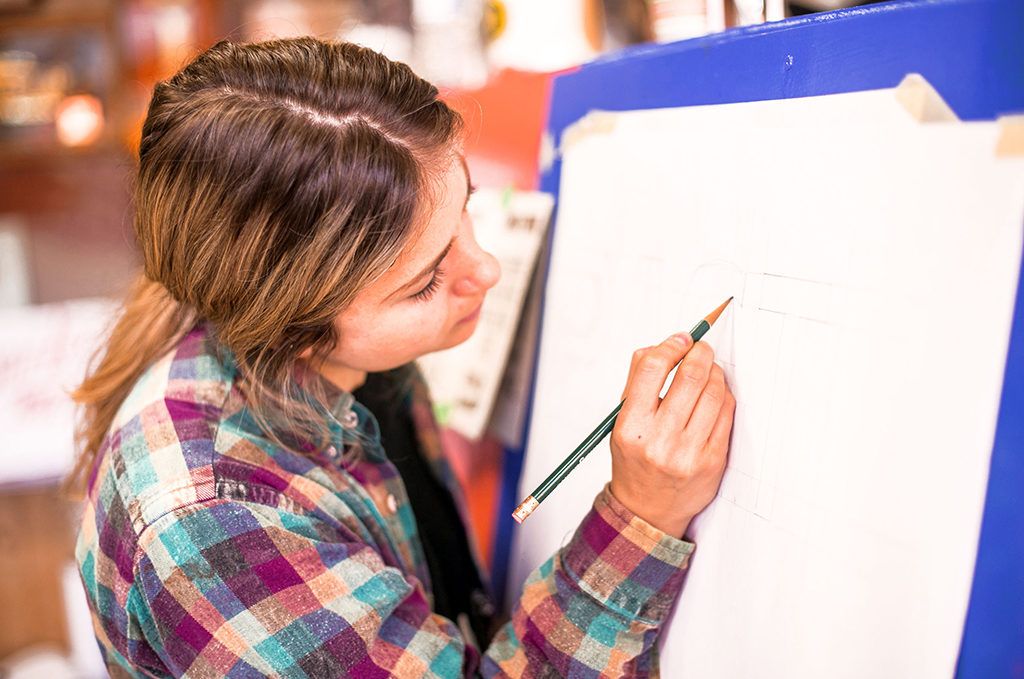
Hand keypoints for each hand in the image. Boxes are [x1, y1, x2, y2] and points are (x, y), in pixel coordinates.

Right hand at [609, 333, 734, 538]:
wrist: (647, 510)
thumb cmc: (635, 459)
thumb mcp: (621, 421)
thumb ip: (638, 381)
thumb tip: (664, 345)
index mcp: (630, 426)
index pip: (652, 369)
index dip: (671, 346)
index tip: (681, 339)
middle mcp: (658, 440)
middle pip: (690, 376)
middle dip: (700, 353)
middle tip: (702, 348)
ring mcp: (688, 452)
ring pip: (713, 392)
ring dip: (715, 372)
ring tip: (709, 370)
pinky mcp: (712, 461)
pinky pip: (726, 414)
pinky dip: (724, 396)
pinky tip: (716, 394)